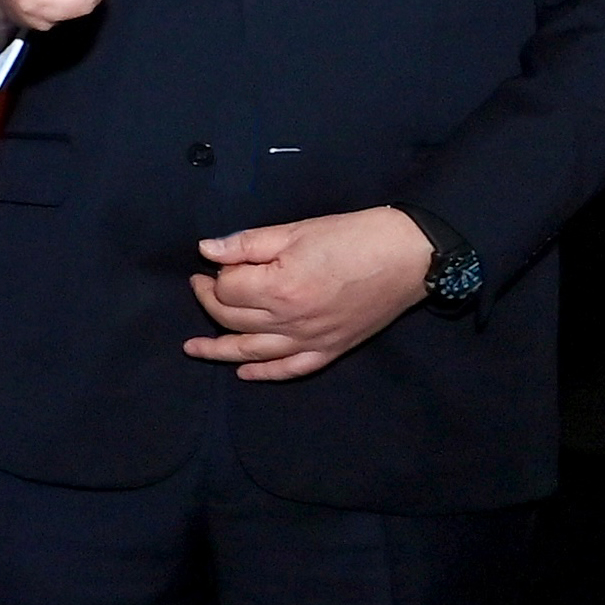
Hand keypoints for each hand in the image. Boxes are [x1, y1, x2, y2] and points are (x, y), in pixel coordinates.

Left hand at [185, 207, 434, 380]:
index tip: (219, 262)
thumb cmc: (355, 237)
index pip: (228, 288)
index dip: (218, 274)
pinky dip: (264, 373)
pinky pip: (290, 369)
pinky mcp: (330, 350)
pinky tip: (243, 371)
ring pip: (252, 351)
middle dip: (210, 302)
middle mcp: (291, 322)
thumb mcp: (297, 230)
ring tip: (194, 348)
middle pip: (232, 319)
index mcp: (280, 289)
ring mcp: (311, 341)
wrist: (410, 256)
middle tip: (201, 286)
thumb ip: (248, 244)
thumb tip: (207, 250)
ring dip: (219, 350)